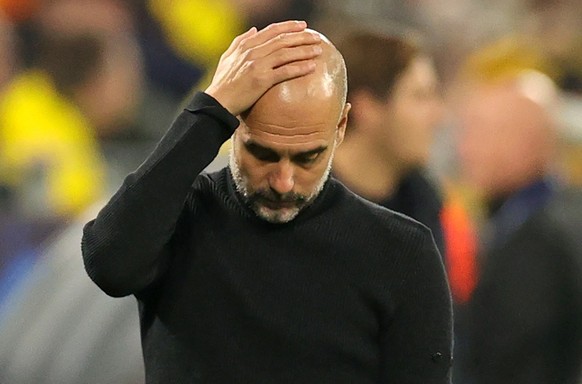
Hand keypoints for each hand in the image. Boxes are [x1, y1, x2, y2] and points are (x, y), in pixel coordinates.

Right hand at [205, 20, 321, 115]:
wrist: (217, 102)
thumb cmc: (222, 82)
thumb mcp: (227, 57)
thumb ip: (240, 41)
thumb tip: (254, 29)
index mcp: (246, 45)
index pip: (272, 31)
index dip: (289, 26)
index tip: (303, 26)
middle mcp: (253, 52)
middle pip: (283, 40)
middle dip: (302, 37)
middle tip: (317, 37)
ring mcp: (257, 65)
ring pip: (286, 54)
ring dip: (305, 51)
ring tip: (319, 50)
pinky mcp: (261, 80)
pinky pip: (285, 72)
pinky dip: (300, 68)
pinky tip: (312, 67)